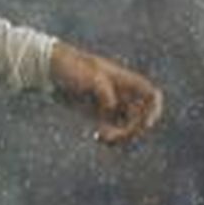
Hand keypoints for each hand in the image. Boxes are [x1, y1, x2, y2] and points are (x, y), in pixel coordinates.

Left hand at [49, 41, 164, 144]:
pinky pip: (112, 130)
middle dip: (132, 130)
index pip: (151, 95)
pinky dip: (109, 137)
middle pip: (140, 117)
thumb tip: (111, 109)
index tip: (145, 124)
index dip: (154, 110)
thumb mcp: (90, 76)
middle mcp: (121, 94)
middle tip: (114, 136)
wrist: (49, 69)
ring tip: (103, 138)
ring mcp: (110, 105)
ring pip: (127, 126)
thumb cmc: (71, 66)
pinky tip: (98, 137)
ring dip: (121, 136)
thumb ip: (105, 92)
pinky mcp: (97, 115)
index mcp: (124, 81)